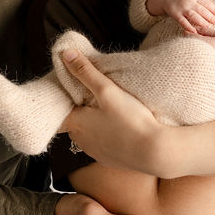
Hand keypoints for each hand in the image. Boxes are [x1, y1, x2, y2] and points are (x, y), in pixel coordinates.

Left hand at [60, 49, 178, 177]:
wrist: (156, 152)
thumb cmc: (130, 121)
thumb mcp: (107, 90)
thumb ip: (86, 72)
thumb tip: (66, 54)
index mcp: (76, 124)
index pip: (58, 111)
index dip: (63, 100)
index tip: (71, 90)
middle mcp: (81, 141)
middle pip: (75, 120)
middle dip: (82, 109)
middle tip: (96, 95)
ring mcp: (95, 152)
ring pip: (90, 132)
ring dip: (96, 122)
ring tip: (112, 109)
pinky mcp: (110, 159)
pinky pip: (104, 144)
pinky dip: (109, 135)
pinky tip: (122, 126)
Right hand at [147, 0, 214, 33]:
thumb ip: (200, 0)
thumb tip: (213, 10)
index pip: (206, 3)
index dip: (213, 9)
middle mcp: (189, 2)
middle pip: (202, 10)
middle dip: (210, 17)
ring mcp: (182, 8)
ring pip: (194, 17)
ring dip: (202, 22)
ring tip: (208, 26)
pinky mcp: (176, 15)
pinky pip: (183, 22)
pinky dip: (189, 27)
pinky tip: (194, 31)